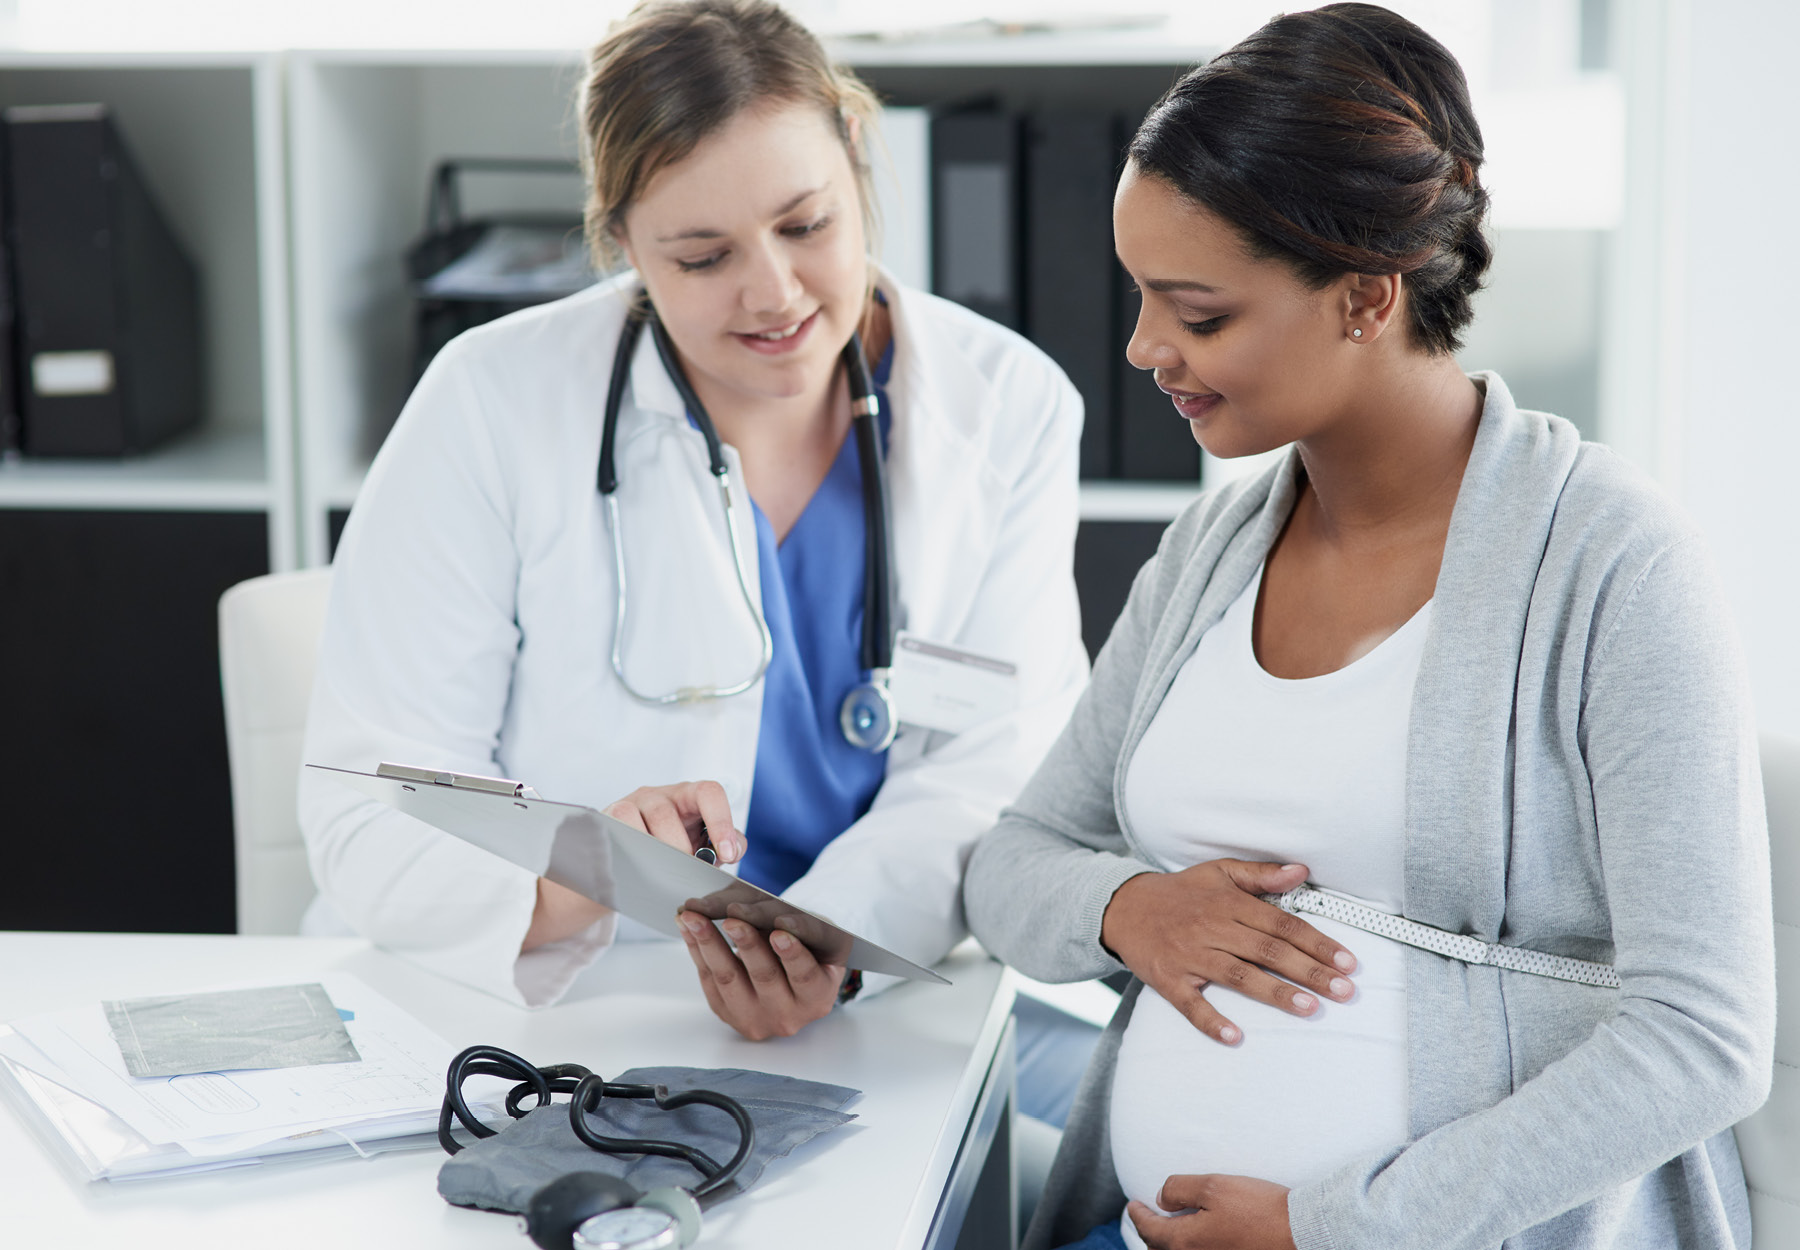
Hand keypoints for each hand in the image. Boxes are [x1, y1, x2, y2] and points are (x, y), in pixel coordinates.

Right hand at [604, 780, 744, 861]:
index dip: (720, 821)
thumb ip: (728, 846)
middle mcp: (658, 795)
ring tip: (659, 874)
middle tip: (685, 874)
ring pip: (634, 821)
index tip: (727, 854)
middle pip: (666, 815)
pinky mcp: (606, 818)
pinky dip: (626, 849)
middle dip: (677, 850)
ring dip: (649, 851)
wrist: (629, 862)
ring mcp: (629, 804)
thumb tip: (732, 850)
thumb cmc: (674, 850)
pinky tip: (635, 868)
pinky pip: (614, 828)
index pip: (709, 793)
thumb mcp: (703, 846)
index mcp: (688, 797)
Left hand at [677, 911, 845, 1039]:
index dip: (792, 954)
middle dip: (746, 944)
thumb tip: (761, 908)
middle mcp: (787, 1015)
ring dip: (709, 944)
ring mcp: (754, 1017)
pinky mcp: (726, 1012)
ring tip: (696, 918)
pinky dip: (696, 948)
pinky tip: (688, 926)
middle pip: (764, 977)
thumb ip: (798, 926)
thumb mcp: (816, 939)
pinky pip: (708, 979)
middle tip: (733, 919)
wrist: (791, 980)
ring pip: (729, 979)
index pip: (805, 976)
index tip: (779, 931)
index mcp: (817, 997)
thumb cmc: (808, 951)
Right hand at [1100, 860, 1356, 1043]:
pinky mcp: (1168, 979)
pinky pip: (1190, 1004)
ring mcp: (1190, 955)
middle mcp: (1212, 928)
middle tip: (1345, 990)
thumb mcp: (1219, 873)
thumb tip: (1301, 870)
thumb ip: (1260, 874)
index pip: (1281, 923)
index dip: (1316, 942)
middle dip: (1309, 971)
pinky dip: (1211, 1021)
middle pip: (1267, 950)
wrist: (1123, 908)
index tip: (1347, 961)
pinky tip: (1235, 1037)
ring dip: (1275, 993)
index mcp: (1229, 903)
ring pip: (1238, 975)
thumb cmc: (1180, 893)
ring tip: (1310, 1008)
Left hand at [1129, 1175, 1294, 1249]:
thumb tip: (1161, 1198)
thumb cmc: (1258, 1208)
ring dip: (1168, 1243)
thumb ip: (1179, 1190)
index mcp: (1185, 1242)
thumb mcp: (1213, 1186)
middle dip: (1150, 1233)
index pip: (1149, 1230)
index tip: (1132, 1205)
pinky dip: (1189, 1247)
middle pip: (1161, 1249)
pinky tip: (1196, 1237)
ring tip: (1168, 1227)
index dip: (1138, 1215)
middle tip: (1146, 1217)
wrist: (1300, 1233)